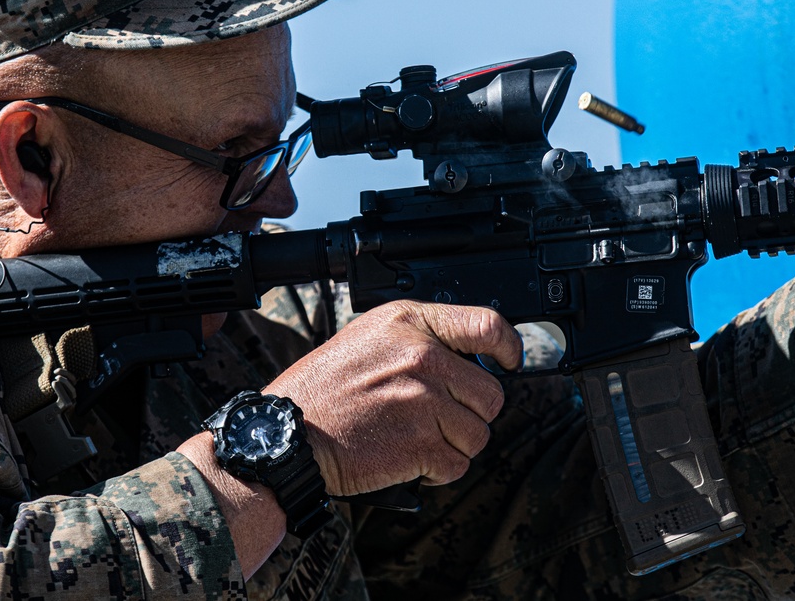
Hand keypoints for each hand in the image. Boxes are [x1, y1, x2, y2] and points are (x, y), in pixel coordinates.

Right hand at [268, 300, 522, 496]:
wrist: (285, 435)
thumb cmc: (322, 389)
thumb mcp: (369, 337)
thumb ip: (420, 338)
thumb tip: (469, 356)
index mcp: (410, 323)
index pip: (487, 325)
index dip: (509, 346)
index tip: (509, 360)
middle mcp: (422, 357)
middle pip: (491, 394)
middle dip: (470, 413)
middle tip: (438, 419)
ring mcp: (423, 402)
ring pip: (478, 434)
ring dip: (454, 445)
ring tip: (417, 439)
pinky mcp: (419, 445)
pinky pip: (458, 465)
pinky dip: (438, 471)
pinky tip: (410, 460)